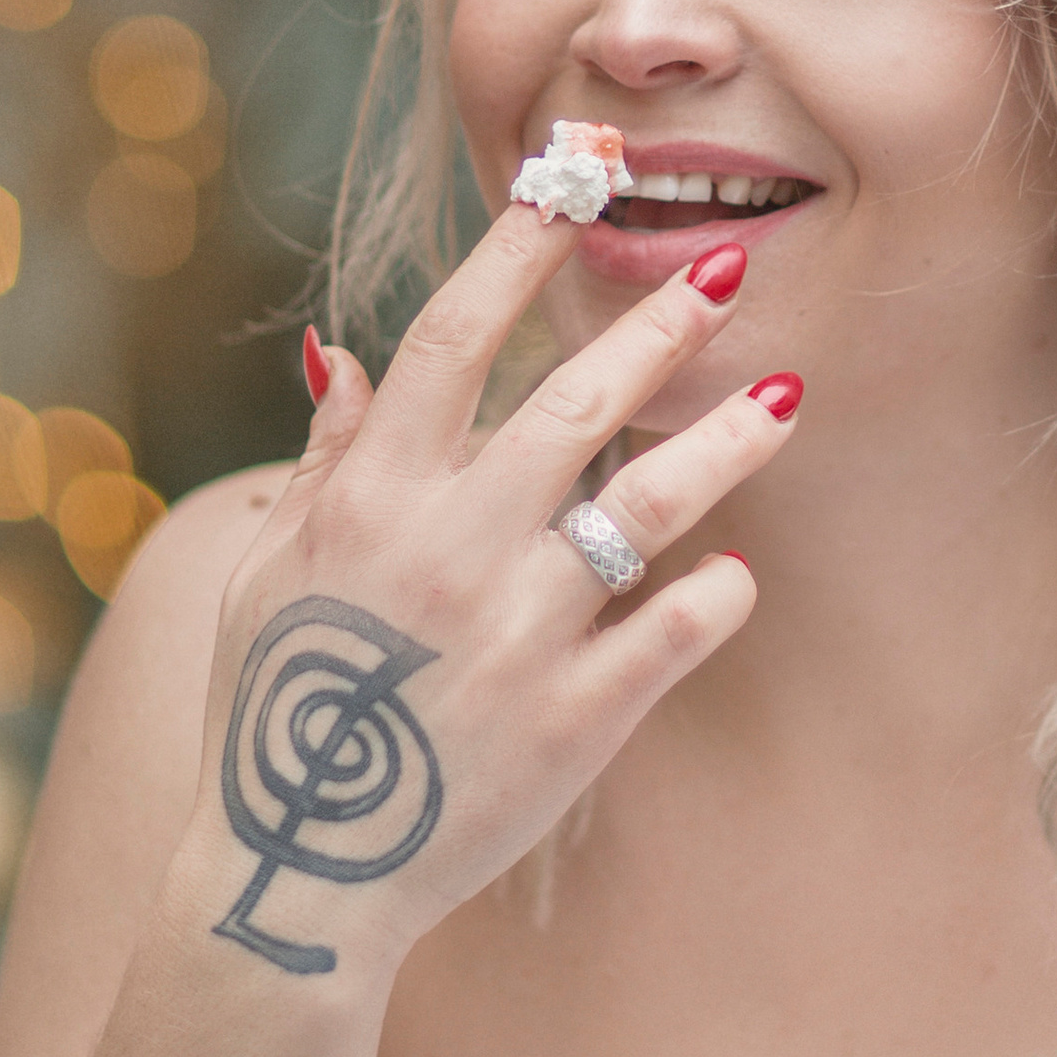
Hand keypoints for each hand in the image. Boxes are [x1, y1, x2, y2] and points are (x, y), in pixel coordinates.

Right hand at [172, 205, 794, 980]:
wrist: (296, 877)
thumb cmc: (275, 711)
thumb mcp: (266, 571)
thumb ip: (325, 460)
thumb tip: (346, 350)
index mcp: (370, 500)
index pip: (452, 340)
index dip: (515, 251)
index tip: (573, 180)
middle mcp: (447, 548)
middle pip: (569, 404)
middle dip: (654, 326)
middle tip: (728, 271)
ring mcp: (516, 633)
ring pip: (643, 508)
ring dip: (724, 441)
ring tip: (790, 390)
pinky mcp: (573, 718)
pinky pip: (668, 634)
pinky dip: (713, 596)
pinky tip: (738, 570)